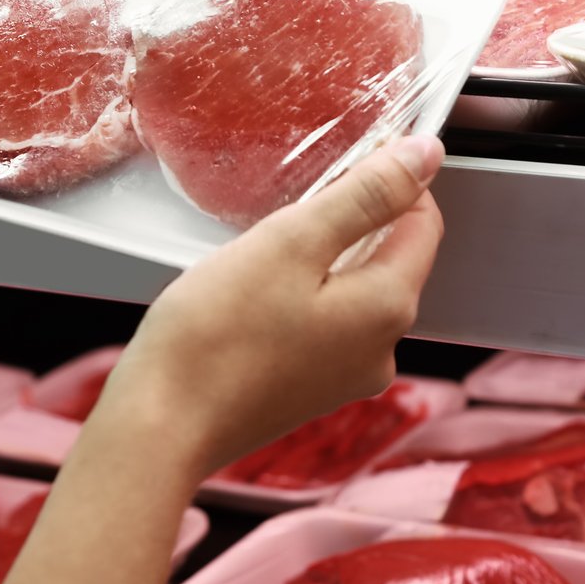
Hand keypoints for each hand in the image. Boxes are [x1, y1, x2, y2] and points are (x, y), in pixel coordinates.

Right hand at [100, 136, 444, 481]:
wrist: (159, 427)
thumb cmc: (213, 338)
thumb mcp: (291, 242)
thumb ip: (365, 195)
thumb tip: (425, 157)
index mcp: (387, 308)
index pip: (424, 223)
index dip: (394, 180)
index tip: (348, 158)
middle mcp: (380, 350)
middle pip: (388, 259)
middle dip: (349, 223)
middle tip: (286, 211)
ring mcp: (345, 378)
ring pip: (351, 292)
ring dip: (319, 261)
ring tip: (261, 255)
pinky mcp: (309, 392)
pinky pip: (322, 326)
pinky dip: (299, 298)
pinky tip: (252, 298)